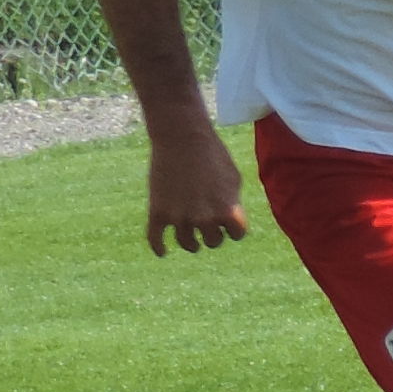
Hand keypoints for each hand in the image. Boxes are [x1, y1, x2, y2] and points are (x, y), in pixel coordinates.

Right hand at [142, 120, 246, 256]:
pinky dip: (159, 248)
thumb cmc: (213, 154)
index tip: (230, 224)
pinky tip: (163, 252)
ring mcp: (179, 217)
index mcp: (228, 210)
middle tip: (208, 229)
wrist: (182, 138)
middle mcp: (204, 218)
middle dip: (213, 235)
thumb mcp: (233, 179)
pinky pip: (155, 240)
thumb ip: (232, 203)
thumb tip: (229, 222)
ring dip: (191, 244)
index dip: (234, 229)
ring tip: (192, 243)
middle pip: (213, 241)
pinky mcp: (157, 212)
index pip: (237, 234)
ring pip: (187, 244)